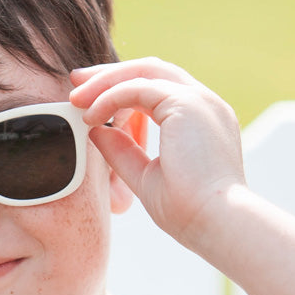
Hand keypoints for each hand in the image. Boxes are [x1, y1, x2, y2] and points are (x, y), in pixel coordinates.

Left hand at [69, 58, 245, 251]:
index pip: (159, 88)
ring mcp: (199, 100)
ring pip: (144, 72)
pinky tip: (90, 116)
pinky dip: (110, 97)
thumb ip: (124, 152)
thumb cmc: (190, 212)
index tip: (91, 100)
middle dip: (110, 74)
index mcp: (202, 120)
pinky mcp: (187, 104)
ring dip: (106, 81)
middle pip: (151, 70)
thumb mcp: (147, 177)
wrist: (218, 224)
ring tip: (75, 98)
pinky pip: (137, 88)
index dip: (122, 87)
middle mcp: (205, 104)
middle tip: (76, 84)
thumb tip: (96, 132)